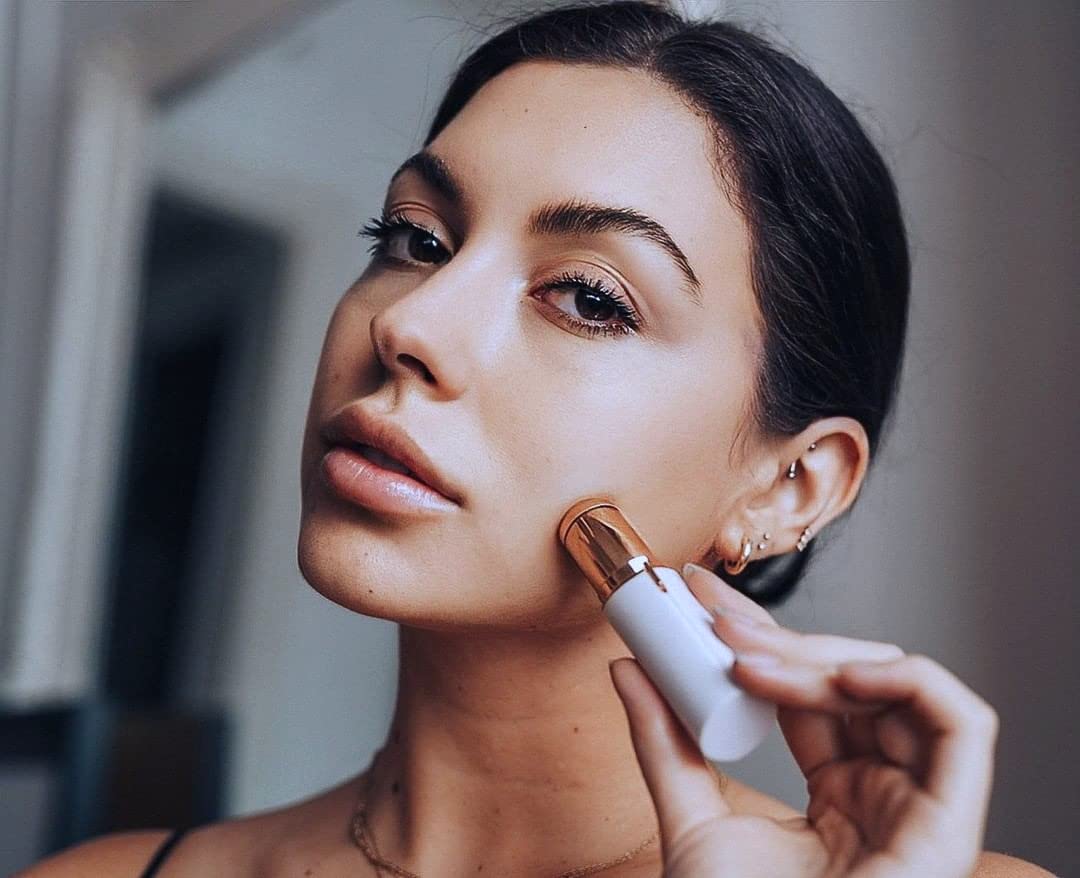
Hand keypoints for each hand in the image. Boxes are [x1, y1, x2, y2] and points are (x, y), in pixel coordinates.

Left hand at [608, 562, 997, 876]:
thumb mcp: (690, 824)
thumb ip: (663, 744)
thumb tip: (628, 668)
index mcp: (837, 794)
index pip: (808, 692)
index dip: (760, 638)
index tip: (700, 602)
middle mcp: (883, 792)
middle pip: (850, 682)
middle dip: (780, 636)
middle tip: (713, 618)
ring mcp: (918, 804)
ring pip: (898, 687)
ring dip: (824, 654)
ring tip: (753, 658)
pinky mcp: (950, 822)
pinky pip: (963, 723)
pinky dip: (907, 680)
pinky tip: (839, 675)